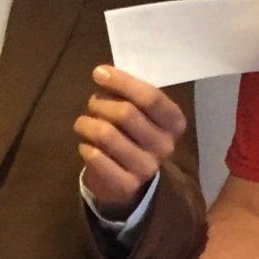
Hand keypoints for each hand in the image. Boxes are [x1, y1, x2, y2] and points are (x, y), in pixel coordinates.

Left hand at [76, 64, 186, 214]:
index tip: (99, 73)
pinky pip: (96, 157)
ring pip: (107, 134)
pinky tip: (86, 145)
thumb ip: (127, 91)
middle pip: (126, 113)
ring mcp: (147, 168)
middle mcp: (165, 146)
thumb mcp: (138, 109)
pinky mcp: (126, 185)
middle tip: (92, 104)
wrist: (128, 178)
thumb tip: (102, 73)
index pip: (150, 97)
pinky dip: (85, 146)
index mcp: (174, 122)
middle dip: (100, 103)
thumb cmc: (131, 133)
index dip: (122, 82)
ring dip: (87, 123)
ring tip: (84, 124)